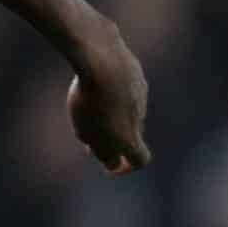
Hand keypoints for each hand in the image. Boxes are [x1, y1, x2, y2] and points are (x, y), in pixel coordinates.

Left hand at [65, 21, 151, 175]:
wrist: (102, 59)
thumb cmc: (90, 99)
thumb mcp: (87, 131)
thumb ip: (101, 151)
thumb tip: (112, 161)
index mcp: (131, 137)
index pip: (140, 160)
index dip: (125, 167)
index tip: (109, 165)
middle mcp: (140, 117)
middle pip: (131, 134)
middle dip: (114, 136)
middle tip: (89, 130)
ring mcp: (140, 94)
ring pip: (127, 109)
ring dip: (112, 111)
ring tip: (87, 103)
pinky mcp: (136, 73)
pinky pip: (124, 87)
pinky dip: (113, 89)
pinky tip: (94, 80)